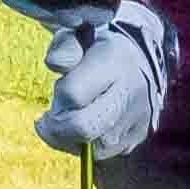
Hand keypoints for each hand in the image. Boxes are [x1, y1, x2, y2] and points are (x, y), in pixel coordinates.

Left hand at [37, 0, 178, 159]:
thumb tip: (55, 64)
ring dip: (69, 140)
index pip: (73, 94)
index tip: (59, 89)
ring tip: (66, 120)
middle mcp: (130, 92)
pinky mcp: (139, 134)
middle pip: (83, 128)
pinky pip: (104, 153)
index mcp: (114, 61)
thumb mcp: (78, 35)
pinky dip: (86, 146)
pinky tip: (82, 128)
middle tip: (48, 119)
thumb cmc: (97, 46)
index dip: (59, 95)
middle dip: (57, 128)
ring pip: (93, 148)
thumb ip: (63, 47)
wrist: (141, 56)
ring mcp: (138, 117)